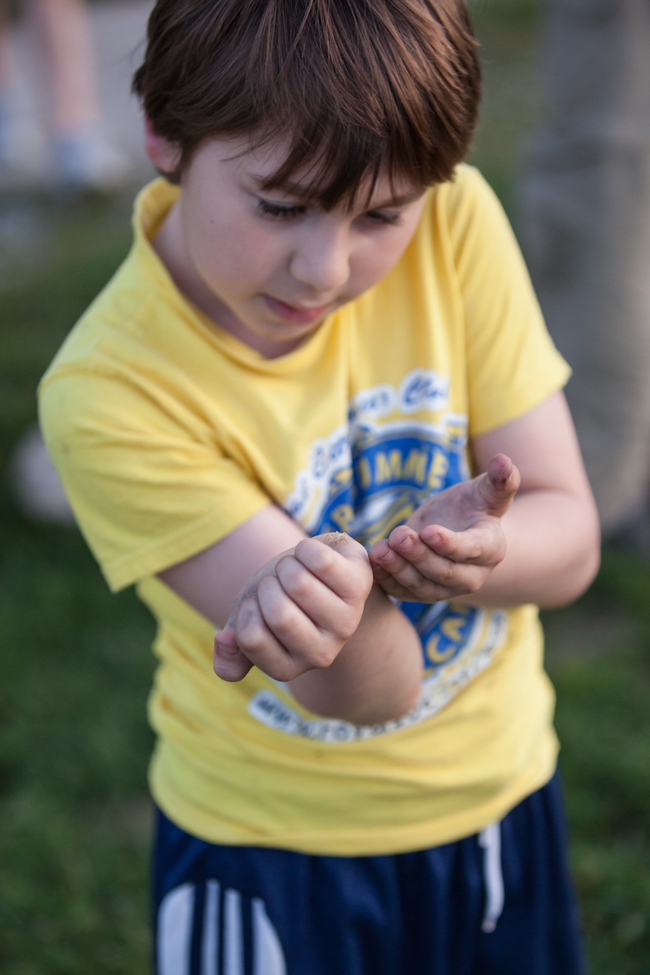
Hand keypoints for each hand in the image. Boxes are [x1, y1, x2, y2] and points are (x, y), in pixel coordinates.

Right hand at [213, 532, 372, 682]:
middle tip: (280, 584)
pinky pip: (322, 561)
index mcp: (288, 667)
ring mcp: (346, 622)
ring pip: (299, 584)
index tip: (259, 604)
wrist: (316, 573)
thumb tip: (224, 642)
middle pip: (279, 613)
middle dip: (269, 585)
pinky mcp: (359, 586)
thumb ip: (230, 651)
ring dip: (288, 565)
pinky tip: (313, 557)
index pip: (251, 637)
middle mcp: (321, 654)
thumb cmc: (279, 598)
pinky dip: (306, 549)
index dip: (248, 609)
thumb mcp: (247, 622)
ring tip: (297, 571)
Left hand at [369, 454, 519, 602]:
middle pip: (443, 571)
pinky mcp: (423, 593)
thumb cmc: (473, 505)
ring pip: (422, 586)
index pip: (471, 550)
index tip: (428, 531)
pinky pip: (404, 592)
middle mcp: (472, 576)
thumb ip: (499, 480)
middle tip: (398, 535)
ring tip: (380, 550)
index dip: (450, 544)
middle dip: (419, 555)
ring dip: (398, 570)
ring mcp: (446, 589)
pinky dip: (387, 580)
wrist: (456, 528)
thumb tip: (505, 461)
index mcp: (491, 549)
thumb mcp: (486, 490)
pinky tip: (373, 561)